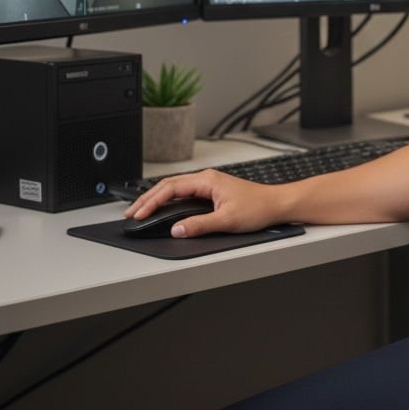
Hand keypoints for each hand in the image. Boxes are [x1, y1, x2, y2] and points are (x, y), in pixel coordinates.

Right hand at [124, 169, 285, 236]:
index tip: (138, 214)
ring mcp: (209, 186)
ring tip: (141, 212)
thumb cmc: (259, 207)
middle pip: (169, 186)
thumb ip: (200, 225)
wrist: (278, 204)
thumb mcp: (228, 220)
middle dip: (147, 199)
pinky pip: (185, 196)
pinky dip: (170, 202)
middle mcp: (207, 180)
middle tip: (131, 213)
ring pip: (176, 190)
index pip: (171, 188)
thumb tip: (177, 229)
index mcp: (208, 180)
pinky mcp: (212, 194)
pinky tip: (163, 210)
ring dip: (157, 200)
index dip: (152, 201)